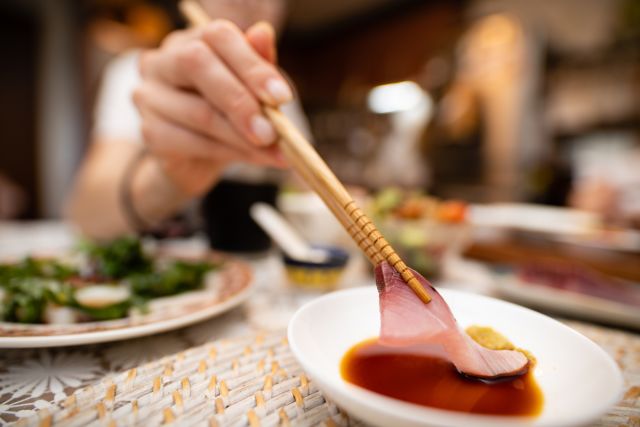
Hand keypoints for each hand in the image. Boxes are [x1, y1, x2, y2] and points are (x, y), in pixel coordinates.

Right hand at [133, 20, 290, 196]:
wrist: (199, 160)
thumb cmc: (229, 114)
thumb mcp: (250, 89)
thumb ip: (258, 64)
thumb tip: (263, 32)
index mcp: (190, 41)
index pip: (217, 35)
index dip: (251, 65)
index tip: (282, 97)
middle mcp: (161, 61)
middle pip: (196, 63)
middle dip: (241, 100)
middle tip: (273, 131)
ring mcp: (150, 97)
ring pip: (200, 112)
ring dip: (243, 137)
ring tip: (274, 151)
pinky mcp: (150, 132)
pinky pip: (192, 142)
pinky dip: (229, 153)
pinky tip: (253, 159)